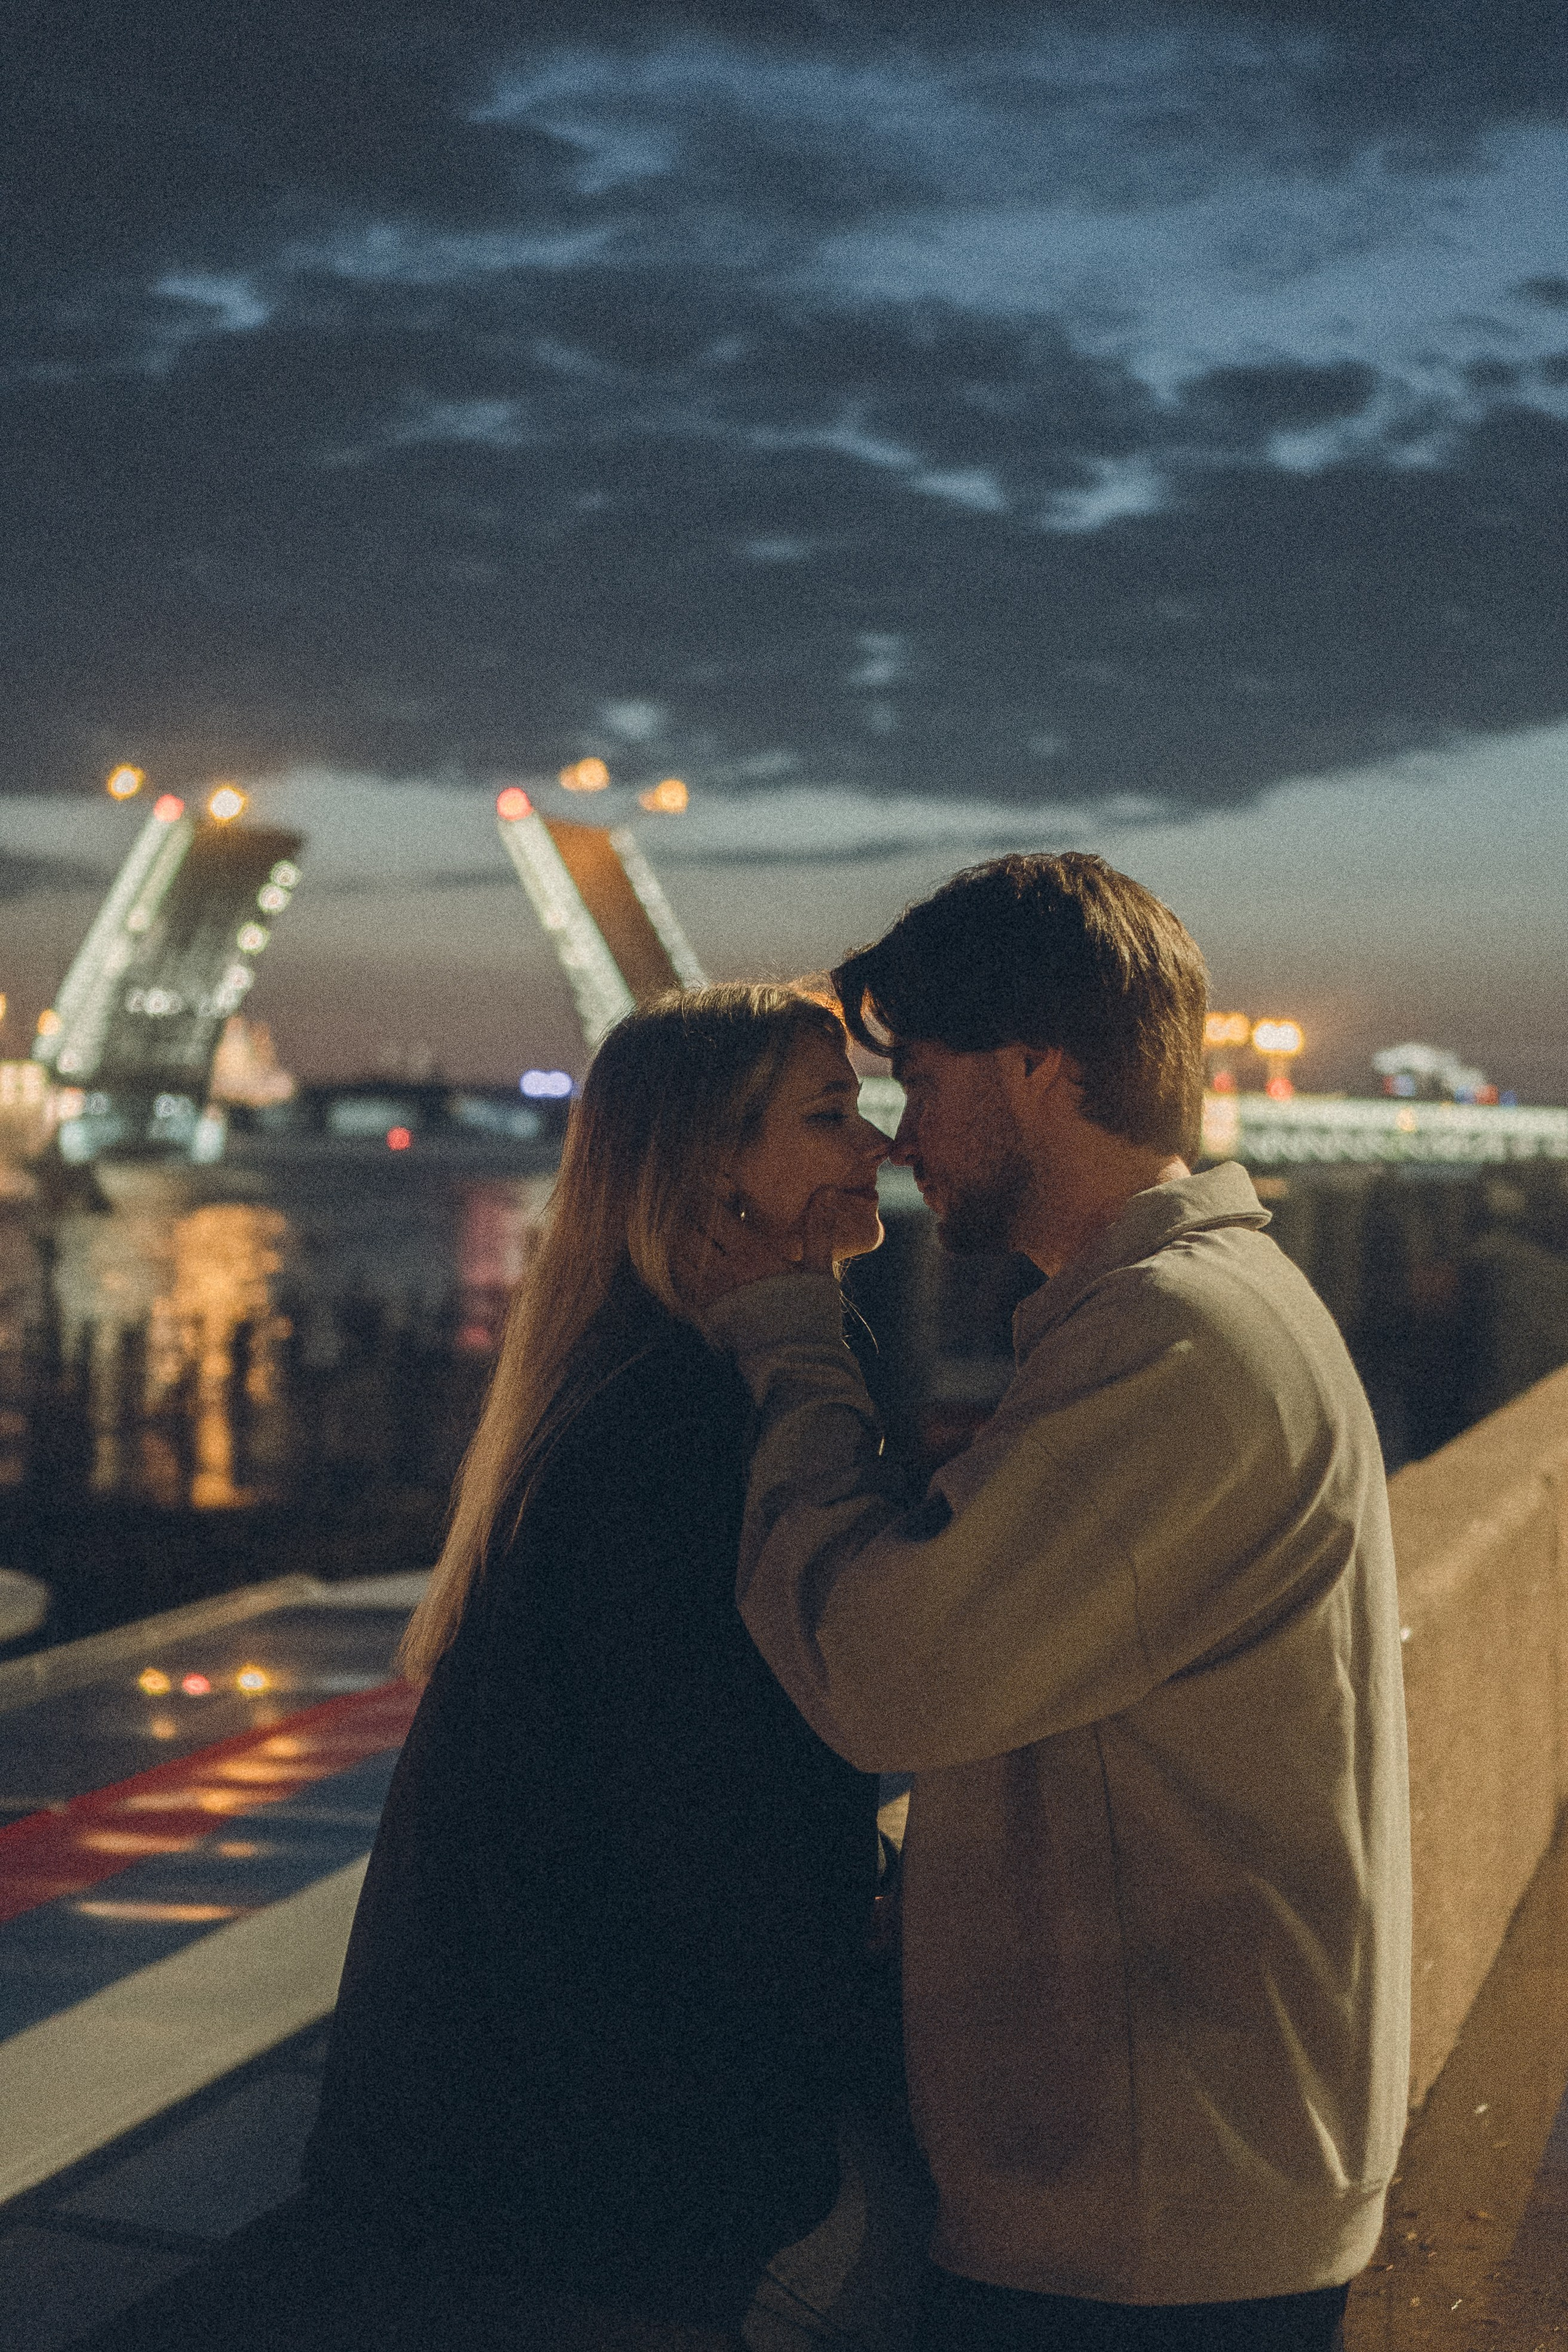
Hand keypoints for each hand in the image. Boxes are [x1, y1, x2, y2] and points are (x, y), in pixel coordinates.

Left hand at [686, 1186, 844, 1306]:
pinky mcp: (705, 1311)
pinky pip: (678, 1281)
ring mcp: (712, 1292)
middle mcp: (727, 1270)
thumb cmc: (810, 1312)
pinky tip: (683, 1257)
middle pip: (693, 1230)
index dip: (711, 1196)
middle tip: (697, 1203)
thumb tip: (826, 1191)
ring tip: (689, 1227)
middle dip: (693, 1214)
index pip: (718, 1214)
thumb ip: (819, 1228)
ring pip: (679, 1253)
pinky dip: (676, 1264)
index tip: (712, 1183)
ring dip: (681, 1237)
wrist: (796, 1359)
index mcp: (754, 1255)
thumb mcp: (819, 1269)